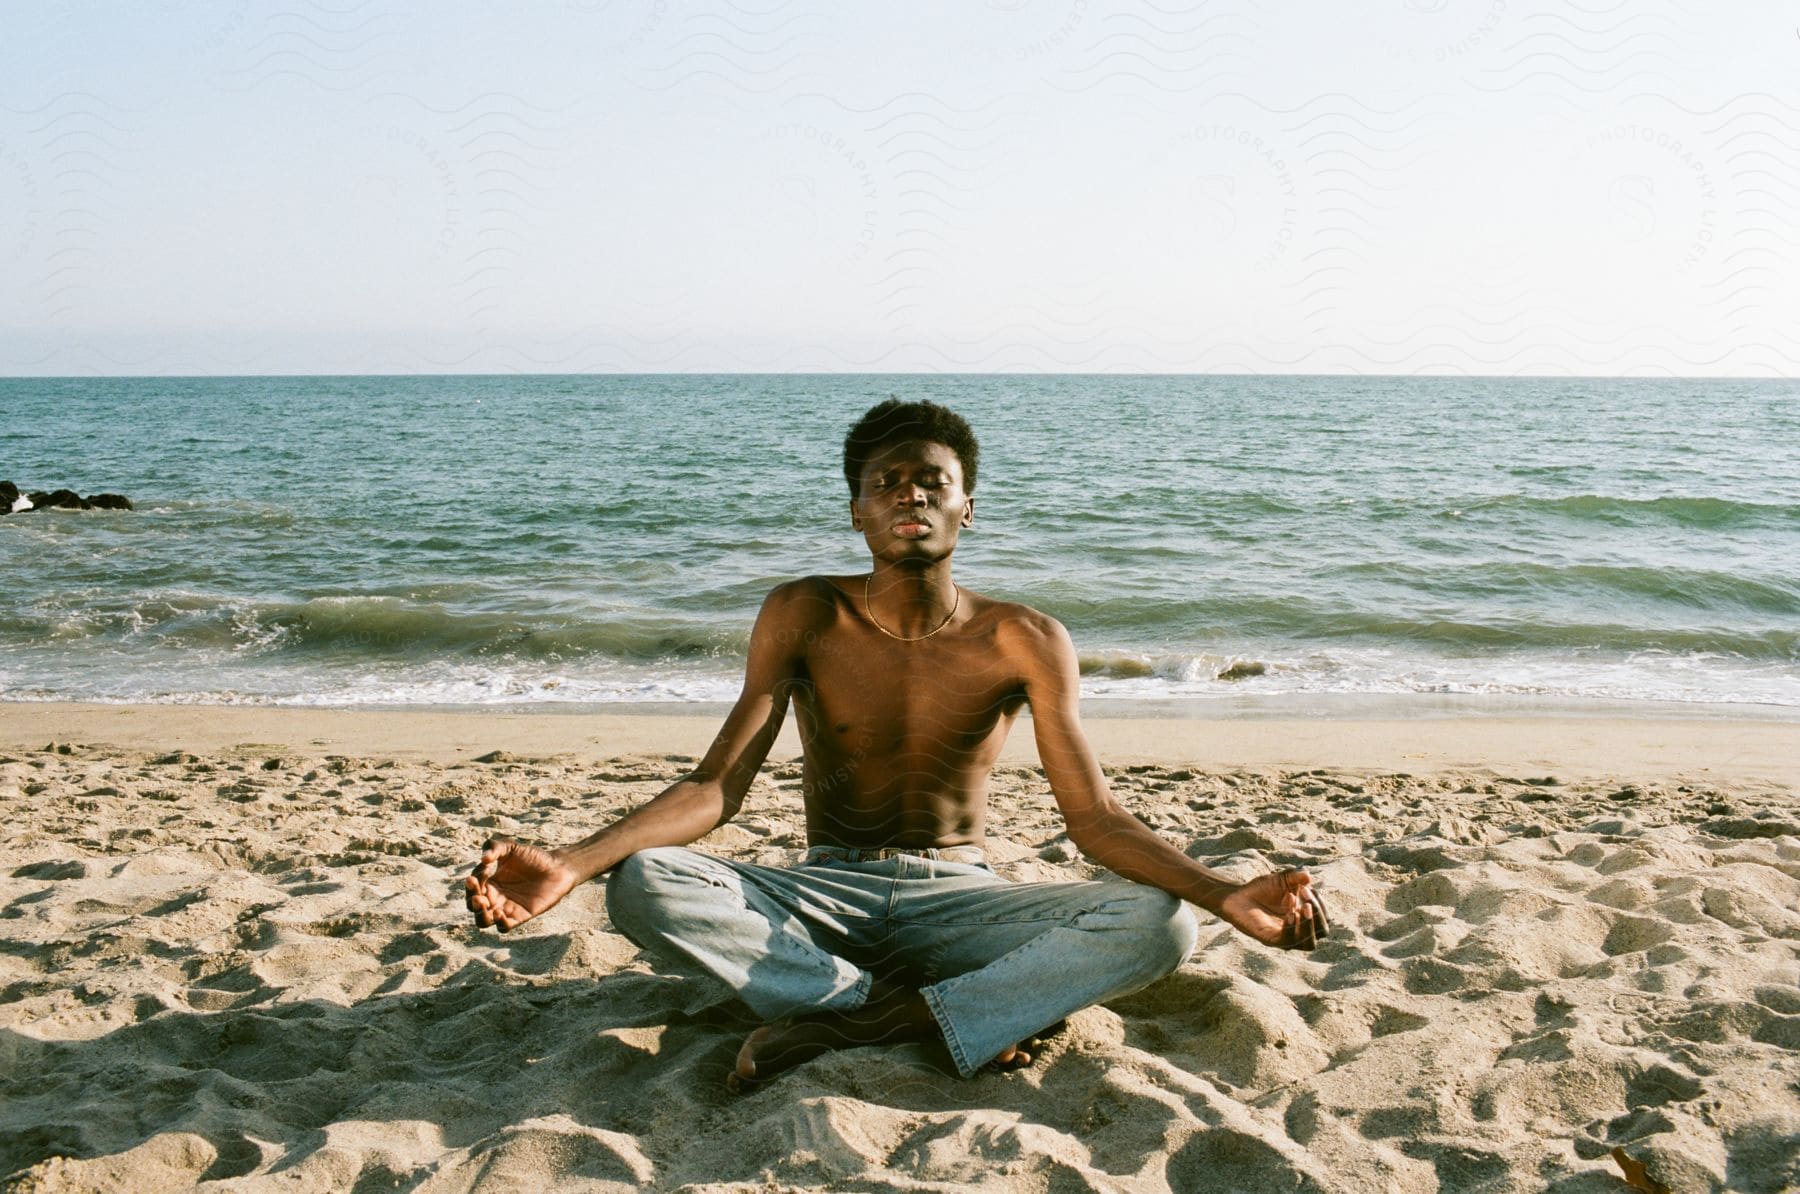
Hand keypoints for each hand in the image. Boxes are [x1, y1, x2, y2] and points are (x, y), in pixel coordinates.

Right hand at [464, 838, 579, 931]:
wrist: (557, 868)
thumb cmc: (533, 857)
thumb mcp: (512, 847)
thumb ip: (496, 847)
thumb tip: (483, 858)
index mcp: (489, 881)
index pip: (472, 887)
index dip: (472, 883)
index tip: (482, 872)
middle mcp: (494, 897)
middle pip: (473, 906)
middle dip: (472, 901)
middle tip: (478, 895)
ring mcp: (505, 908)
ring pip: (483, 921)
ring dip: (480, 915)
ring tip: (485, 905)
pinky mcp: (519, 917)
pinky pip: (503, 927)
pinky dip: (499, 923)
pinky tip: (500, 913)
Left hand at [1213, 869, 1328, 950]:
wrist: (1237, 896)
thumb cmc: (1261, 889)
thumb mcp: (1282, 879)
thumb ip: (1296, 876)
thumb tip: (1308, 877)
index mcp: (1304, 918)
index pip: (1324, 918)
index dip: (1321, 903)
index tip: (1308, 888)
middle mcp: (1298, 931)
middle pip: (1323, 932)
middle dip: (1319, 913)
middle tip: (1305, 894)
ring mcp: (1285, 938)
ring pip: (1309, 943)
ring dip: (1310, 924)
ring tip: (1302, 907)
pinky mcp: (1271, 940)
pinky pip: (1288, 941)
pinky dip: (1293, 928)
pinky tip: (1289, 913)